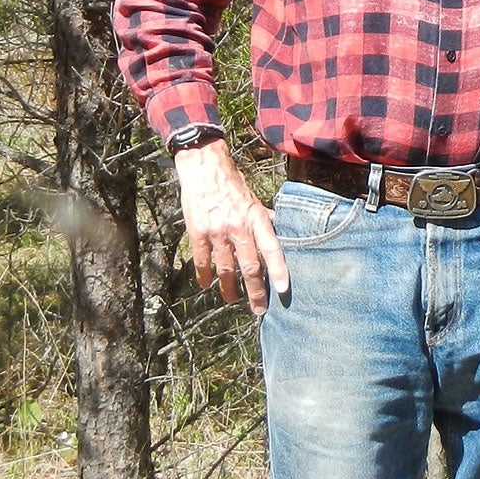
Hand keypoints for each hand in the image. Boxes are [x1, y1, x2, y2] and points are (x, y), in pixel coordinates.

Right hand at [174, 139, 287, 314]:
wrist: (204, 169)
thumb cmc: (233, 184)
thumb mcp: (255, 199)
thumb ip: (266, 219)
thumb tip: (279, 234)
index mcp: (257, 219)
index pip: (272, 249)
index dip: (278, 271)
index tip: (282, 291)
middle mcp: (239, 227)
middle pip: (249, 267)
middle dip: (255, 292)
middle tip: (259, 309)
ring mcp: (217, 231)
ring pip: (225, 269)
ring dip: (229, 288)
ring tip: (233, 299)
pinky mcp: (197, 232)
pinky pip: (202, 261)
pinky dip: (205, 276)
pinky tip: (207, 285)